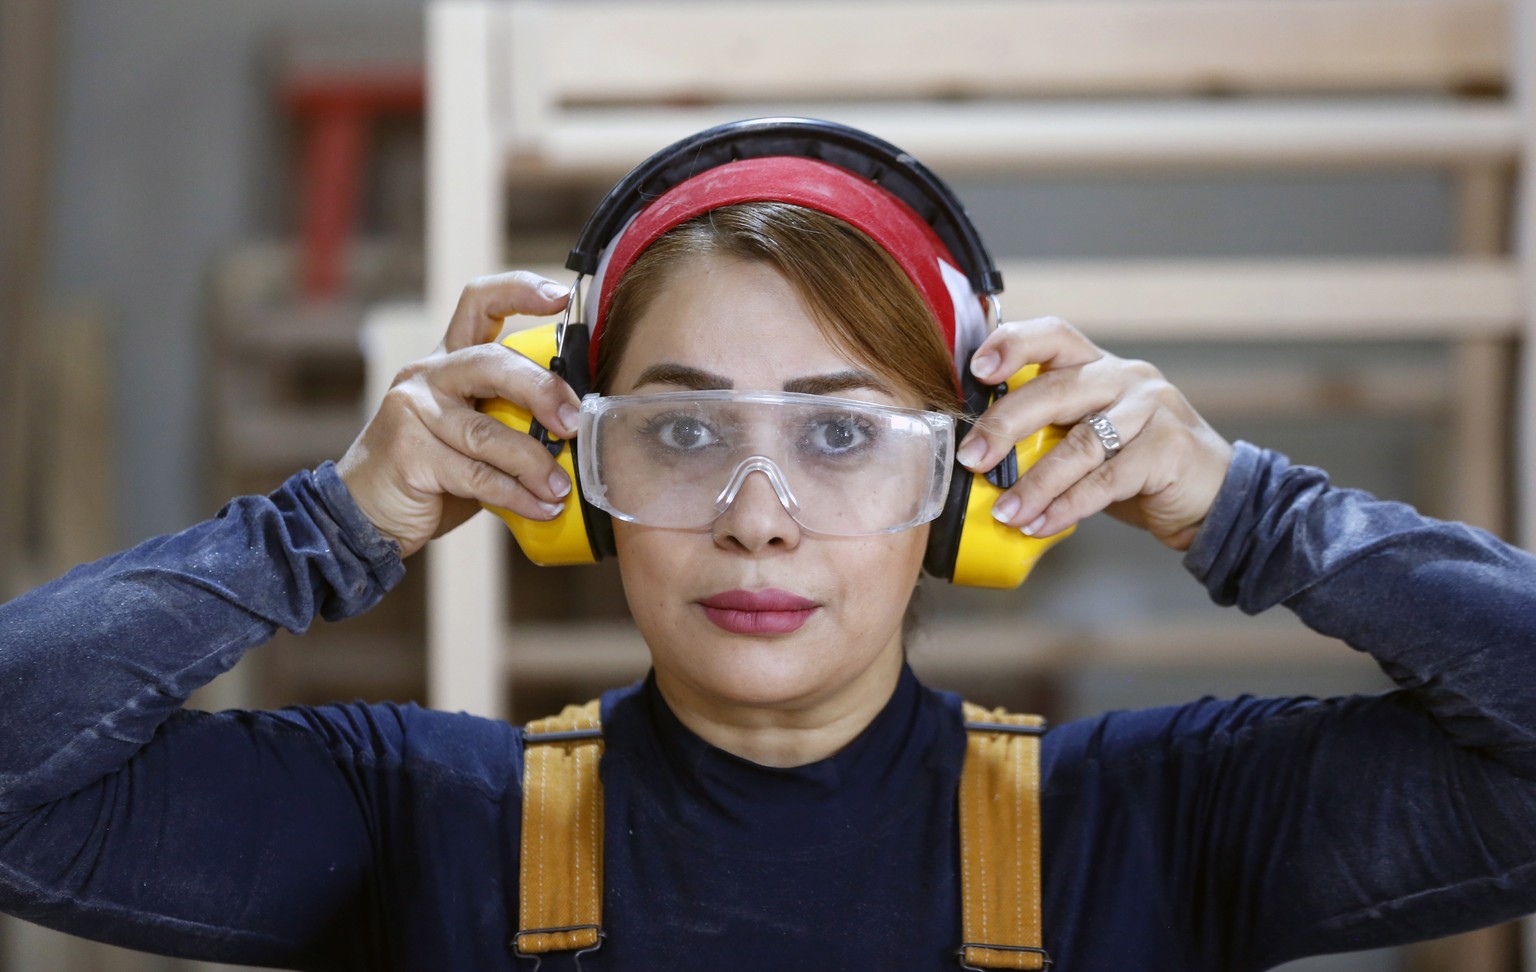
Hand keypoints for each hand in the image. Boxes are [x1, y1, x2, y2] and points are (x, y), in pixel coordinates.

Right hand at [336, 272, 577, 557]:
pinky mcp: (410, 455)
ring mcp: (413, 413)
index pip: (478, 303)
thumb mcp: (472, 434)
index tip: (561, 297)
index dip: (519, 291)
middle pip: (491, 363)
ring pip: (487, 431)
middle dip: (541, 390)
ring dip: (534, 462)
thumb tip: (577, 427)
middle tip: (573, 423)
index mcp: (447, 362)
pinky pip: (478, 475)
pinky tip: (541, 507)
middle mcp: (427, 377)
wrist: (366, 515)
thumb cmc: (433, 474)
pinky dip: (517, 495)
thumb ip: (511, 418)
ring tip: (560, 488)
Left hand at [958, 317, 1233, 550]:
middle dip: (1006, 424)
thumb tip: (976, 455)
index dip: (1014, 345)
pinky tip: (1040, 524)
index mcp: (1097, 365)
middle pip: (1057, 389)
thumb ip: (1045, 432)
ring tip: (1005, 512)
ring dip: (1035, 483)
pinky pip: (1107, 480)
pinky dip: (1067, 506)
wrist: (1212, 495)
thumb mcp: (1088, 436)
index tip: (977, 369)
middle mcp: (1125, 377)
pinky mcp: (1170, 448)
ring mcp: (1152, 409)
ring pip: (1081, 443)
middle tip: (972, 458)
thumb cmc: (1135, 465)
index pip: (1054, 336)